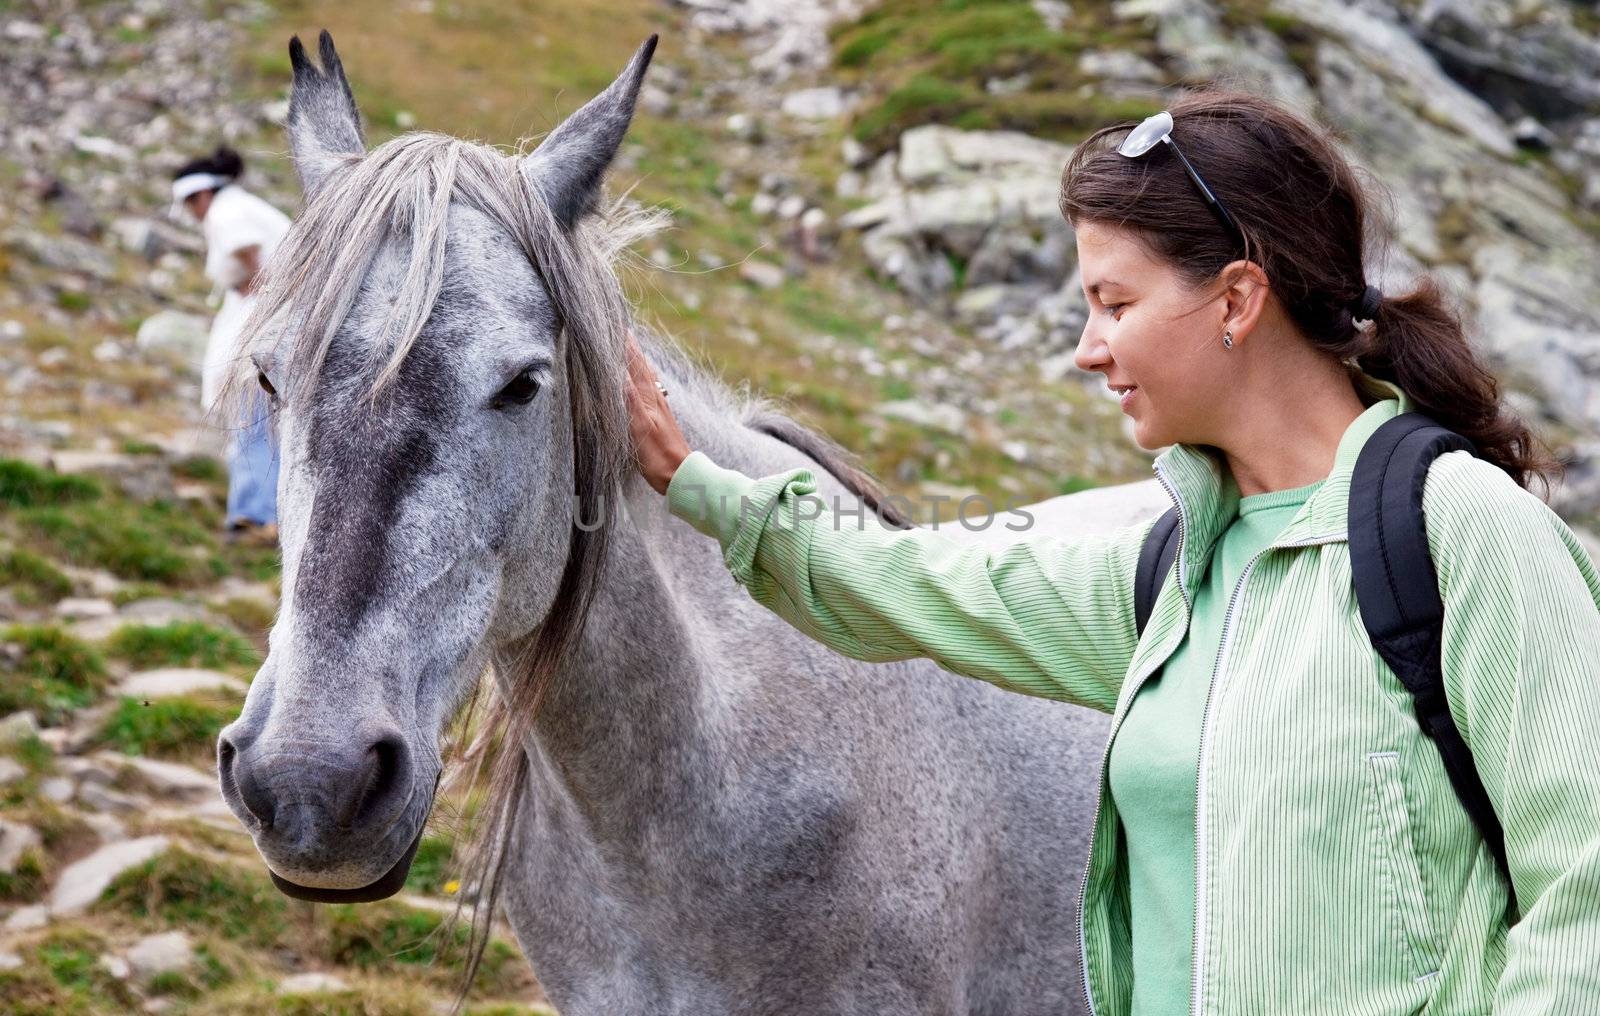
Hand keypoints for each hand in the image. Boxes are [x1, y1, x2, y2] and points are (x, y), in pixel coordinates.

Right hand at [624, 331, 691, 495]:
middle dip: (630, 346)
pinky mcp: (659, 416)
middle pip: (640, 365)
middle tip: (620, 327)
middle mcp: (654, 397)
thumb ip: (630, 400)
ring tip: (629, 345)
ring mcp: (658, 406)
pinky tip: (642, 379)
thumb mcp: (641, 428)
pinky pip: (648, 388)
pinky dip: (641, 376)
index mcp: (648, 397)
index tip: (615, 323)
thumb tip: (618, 373)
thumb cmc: (659, 456)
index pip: (634, 364)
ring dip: (636, 359)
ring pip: (645, 375)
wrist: (681, 475)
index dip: (624, 345)